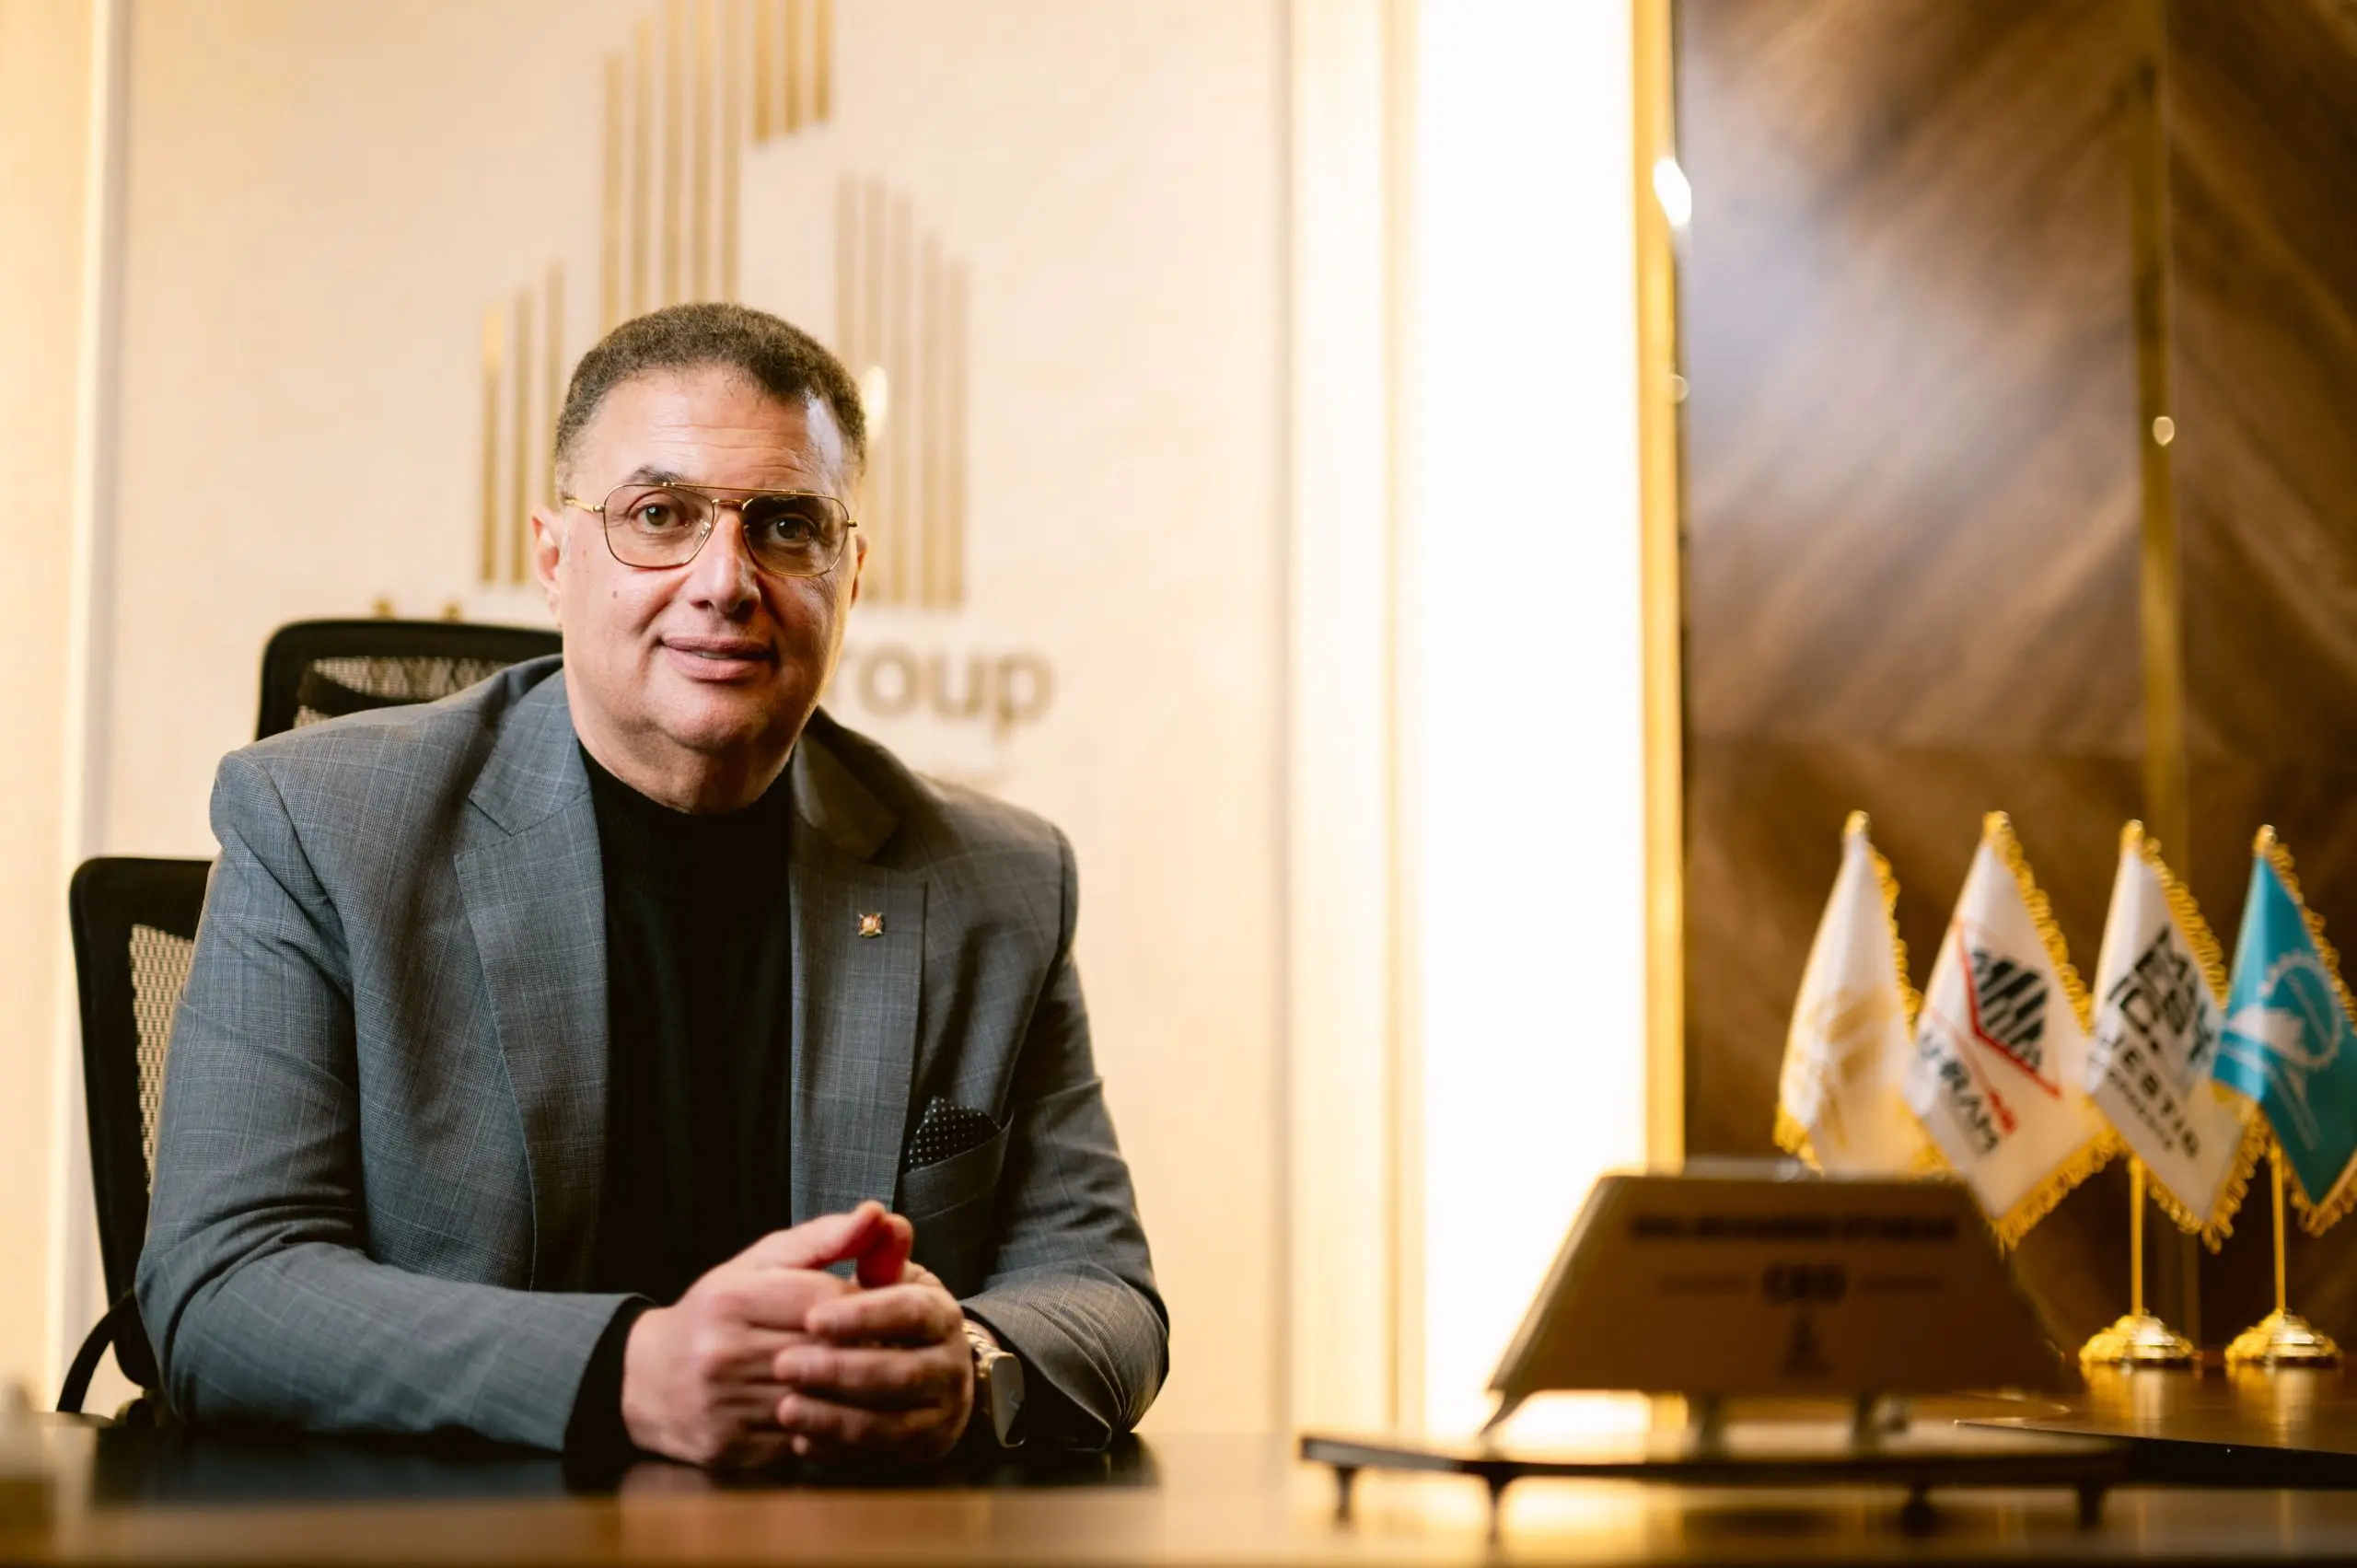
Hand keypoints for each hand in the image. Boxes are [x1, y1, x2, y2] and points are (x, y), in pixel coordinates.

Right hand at [620, 1201, 907, 1465]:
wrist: (647, 1380)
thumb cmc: (717, 1312)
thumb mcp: (761, 1264)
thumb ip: (823, 1238)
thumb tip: (878, 1213)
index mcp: (732, 1299)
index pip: (825, 1301)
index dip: (867, 1303)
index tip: (893, 1304)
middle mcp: (723, 1353)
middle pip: (825, 1351)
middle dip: (869, 1347)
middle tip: (902, 1344)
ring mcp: (725, 1405)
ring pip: (818, 1400)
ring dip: (858, 1391)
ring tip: (885, 1379)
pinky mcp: (731, 1448)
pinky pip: (801, 1440)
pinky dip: (832, 1427)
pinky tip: (849, 1413)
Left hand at [771, 1259, 975, 1462]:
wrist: (916, 1369)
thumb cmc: (879, 1310)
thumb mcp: (875, 1272)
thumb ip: (864, 1245)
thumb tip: (875, 1213)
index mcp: (940, 1312)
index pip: (910, 1311)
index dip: (863, 1315)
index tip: (812, 1317)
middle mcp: (951, 1362)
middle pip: (902, 1372)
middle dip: (840, 1370)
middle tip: (783, 1365)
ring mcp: (943, 1410)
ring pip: (893, 1420)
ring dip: (835, 1417)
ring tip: (784, 1408)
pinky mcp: (924, 1447)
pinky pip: (882, 1455)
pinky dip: (839, 1449)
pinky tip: (799, 1439)